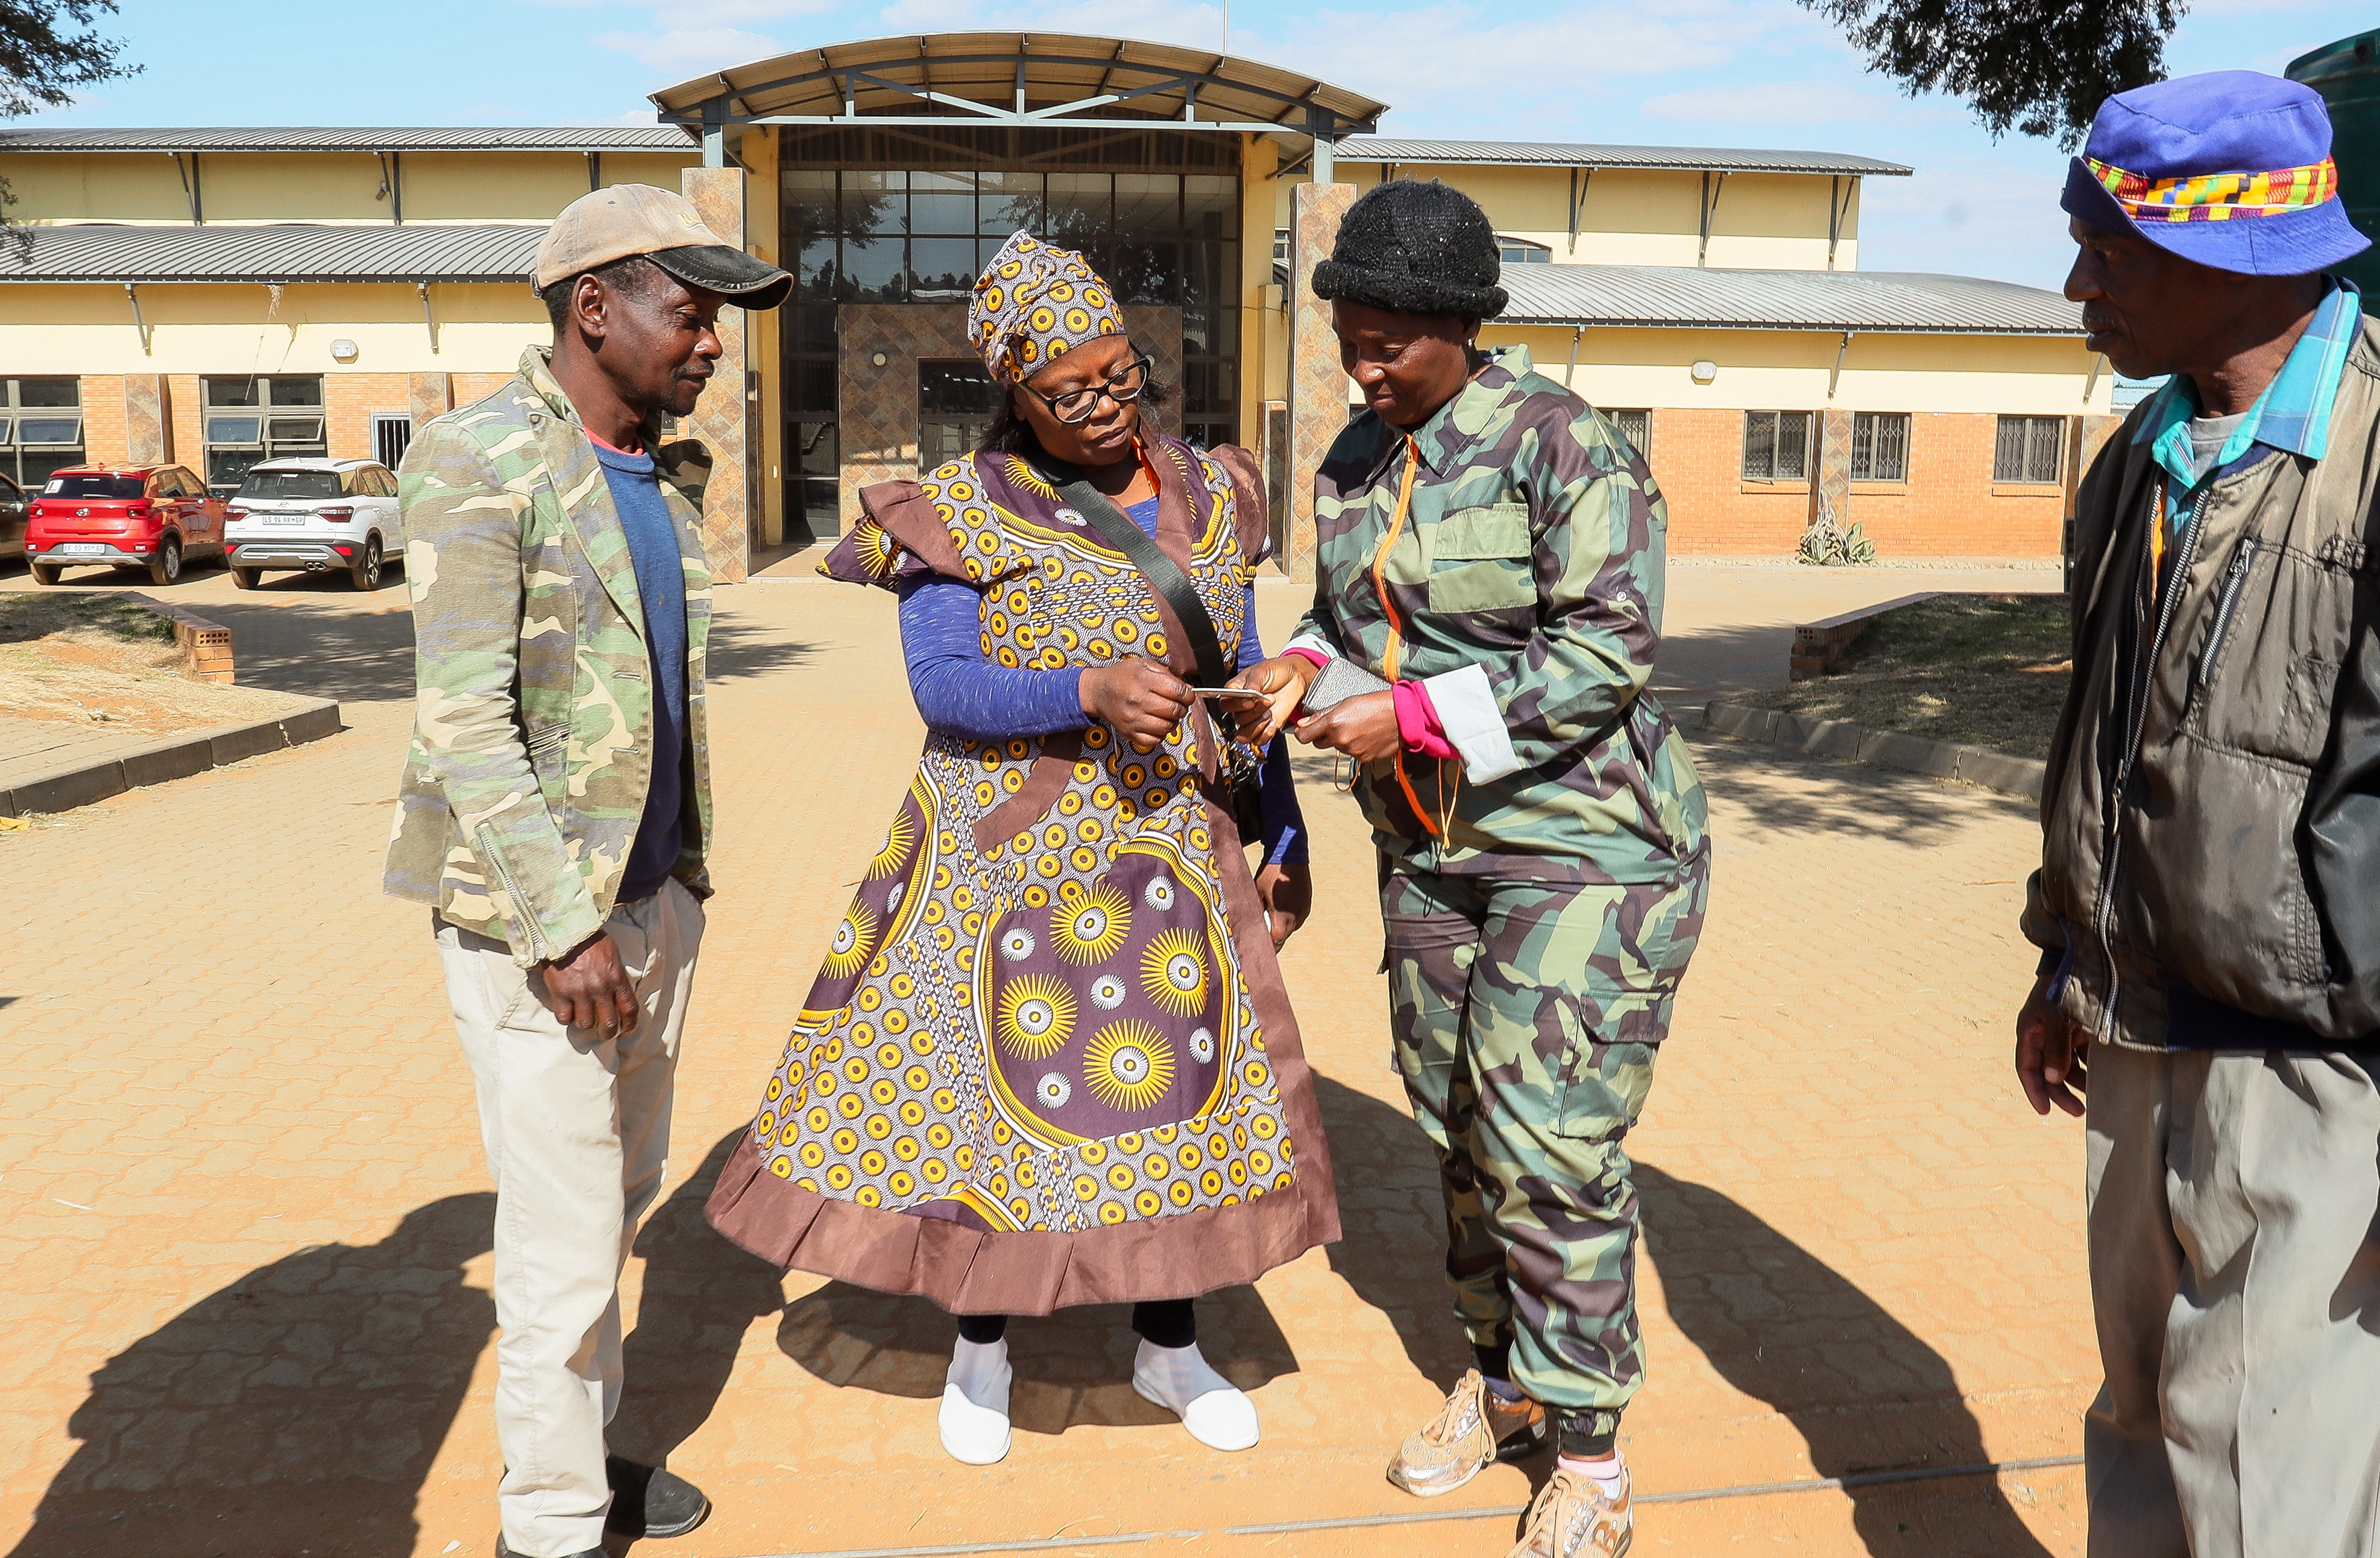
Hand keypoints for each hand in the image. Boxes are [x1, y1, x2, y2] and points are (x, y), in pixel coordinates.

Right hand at [539, 932, 640, 1037]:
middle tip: (605, 1032)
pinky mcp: (560, 993)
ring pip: (586, 1023)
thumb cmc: (591, 939)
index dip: (630, 1023)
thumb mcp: (613, 955)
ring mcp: (580, 992)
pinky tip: (567, 1010)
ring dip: (585, 1022)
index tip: (627, 1030)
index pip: (629, 1008)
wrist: (565, 930)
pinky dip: (566, 1017)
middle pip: (609, 1023)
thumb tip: (619, 995)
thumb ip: (617, 976)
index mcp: (617, 978)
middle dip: (608, 1031)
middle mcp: (600, 989)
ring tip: (583, 1015)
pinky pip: (564, 1018)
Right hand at [1081, 656, 1192, 748]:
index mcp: (1143, 680)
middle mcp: (1137, 701)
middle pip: (1175, 711)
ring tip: (1166, 714)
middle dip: (1182, 708)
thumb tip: (1187, 690)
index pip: (1178, 692)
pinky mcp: (1129, 733)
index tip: (1187, 695)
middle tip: (1177, 704)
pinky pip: (1155, 740)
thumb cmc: (1122, 676)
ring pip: (1167, 727)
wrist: (1099, 692)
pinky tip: (1156, 723)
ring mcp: (1133, 720)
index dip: (1188, 695)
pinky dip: (1160, 733)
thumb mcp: (1144, 664)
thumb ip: (1167, 675)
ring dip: (1172, 721)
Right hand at [1228, 655, 1320, 746]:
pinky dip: (1265, 734)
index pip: (1225, 704)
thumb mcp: (1262, 671)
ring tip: (1270, 713)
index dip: (1236, 706)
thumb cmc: (1275, 671)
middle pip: (1237, 720)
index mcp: (1235, 691)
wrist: (1294, 678)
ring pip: (1245, 734)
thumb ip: (1253, 683)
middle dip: (1254, 713)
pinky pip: (1258, 740)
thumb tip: (1248, 693)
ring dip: (1258, 725)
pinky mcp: (1263, 727)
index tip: (1250, 702)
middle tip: (1268, 701)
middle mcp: (1241, 707)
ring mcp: (1252, 719)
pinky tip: (1273, 722)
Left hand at [1253, 862, 1312, 949]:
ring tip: (1270, 914)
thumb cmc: (1269, 875)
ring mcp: (1304, 911)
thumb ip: (1255, 914)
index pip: (1276, 943)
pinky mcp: (1307, 904)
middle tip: (1260, 930)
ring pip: (1291, 927)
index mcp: (1283, 918)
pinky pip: (1297, 917)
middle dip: (1272, 935)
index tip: (1258, 948)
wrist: (1289, 854)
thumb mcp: (1257, 895)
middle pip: (1283, 936)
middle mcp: (1297, 918)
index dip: (1267, 947)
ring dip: (1281, 925)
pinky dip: (1288, 916)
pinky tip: (1280, 905)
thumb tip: (1251, 926)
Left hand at [1293, 688, 1401, 765]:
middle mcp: (1341, 739)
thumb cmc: (1375, 703)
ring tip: (1359, 727)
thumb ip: (1322, 714)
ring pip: (1339, 748)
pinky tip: (1367, 735)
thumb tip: (1303, 724)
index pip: (1304, 737)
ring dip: (1343, 740)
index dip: (1302, 733)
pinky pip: (1353, 754)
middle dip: (1323, 736)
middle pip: (1319, 744)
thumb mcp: (1346, 702)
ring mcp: (1353, 751)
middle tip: (1337, 725)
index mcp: (1333, 723)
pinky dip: (1357, 746)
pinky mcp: (1364, 758)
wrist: (1403, 715)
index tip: (1304, 730)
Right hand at [2015, 971, 2087, 1116]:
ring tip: (2095, 1095)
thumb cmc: (2062, 989)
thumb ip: (2055, 1048)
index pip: (2027, 1068)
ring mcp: (2062, 1035)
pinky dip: (2089, 1068)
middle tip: (2079, 1111)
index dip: (2034, 1090)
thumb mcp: (2056, 1018)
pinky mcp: (2079, 1032)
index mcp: (2030, 1032)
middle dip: (2061, 1093)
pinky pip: (2082, 1057)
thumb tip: (2053, 1079)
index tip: (2045, 1111)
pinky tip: (2101, 1077)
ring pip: (2067, 1067)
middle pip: (2048, 1073)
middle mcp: (2043, 1037)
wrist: (2082, 963)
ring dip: (2078, 1082)